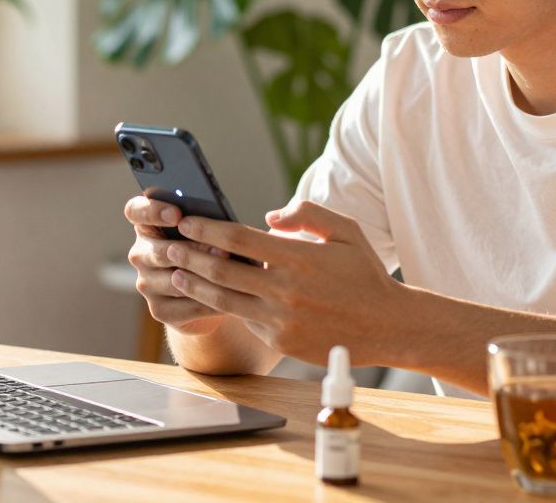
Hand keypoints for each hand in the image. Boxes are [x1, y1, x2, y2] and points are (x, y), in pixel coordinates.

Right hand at [123, 196, 229, 335]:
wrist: (210, 291)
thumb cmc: (209, 249)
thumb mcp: (206, 231)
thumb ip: (204, 223)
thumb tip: (219, 221)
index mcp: (147, 225)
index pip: (135, 211)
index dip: (152, 211)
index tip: (177, 214)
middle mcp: (140, 254)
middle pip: (159, 251)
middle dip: (193, 251)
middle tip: (222, 250)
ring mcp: (146, 283)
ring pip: (174, 281)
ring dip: (204, 278)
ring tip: (231, 273)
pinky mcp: (159, 309)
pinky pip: (185, 306)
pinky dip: (209, 301)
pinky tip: (230, 296)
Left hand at [166, 200, 406, 366]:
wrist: (386, 326)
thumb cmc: (364, 273)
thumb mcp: (345, 231)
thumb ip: (307, 214)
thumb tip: (268, 217)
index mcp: (298, 258)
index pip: (238, 240)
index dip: (206, 229)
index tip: (186, 221)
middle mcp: (285, 290)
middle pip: (221, 271)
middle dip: (189, 256)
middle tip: (169, 246)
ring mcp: (280, 319)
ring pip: (224, 300)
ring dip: (196, 285)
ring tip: (178, 273)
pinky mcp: (280, 341)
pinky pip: (245, 319)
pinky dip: (225, 305)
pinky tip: (210, 295)